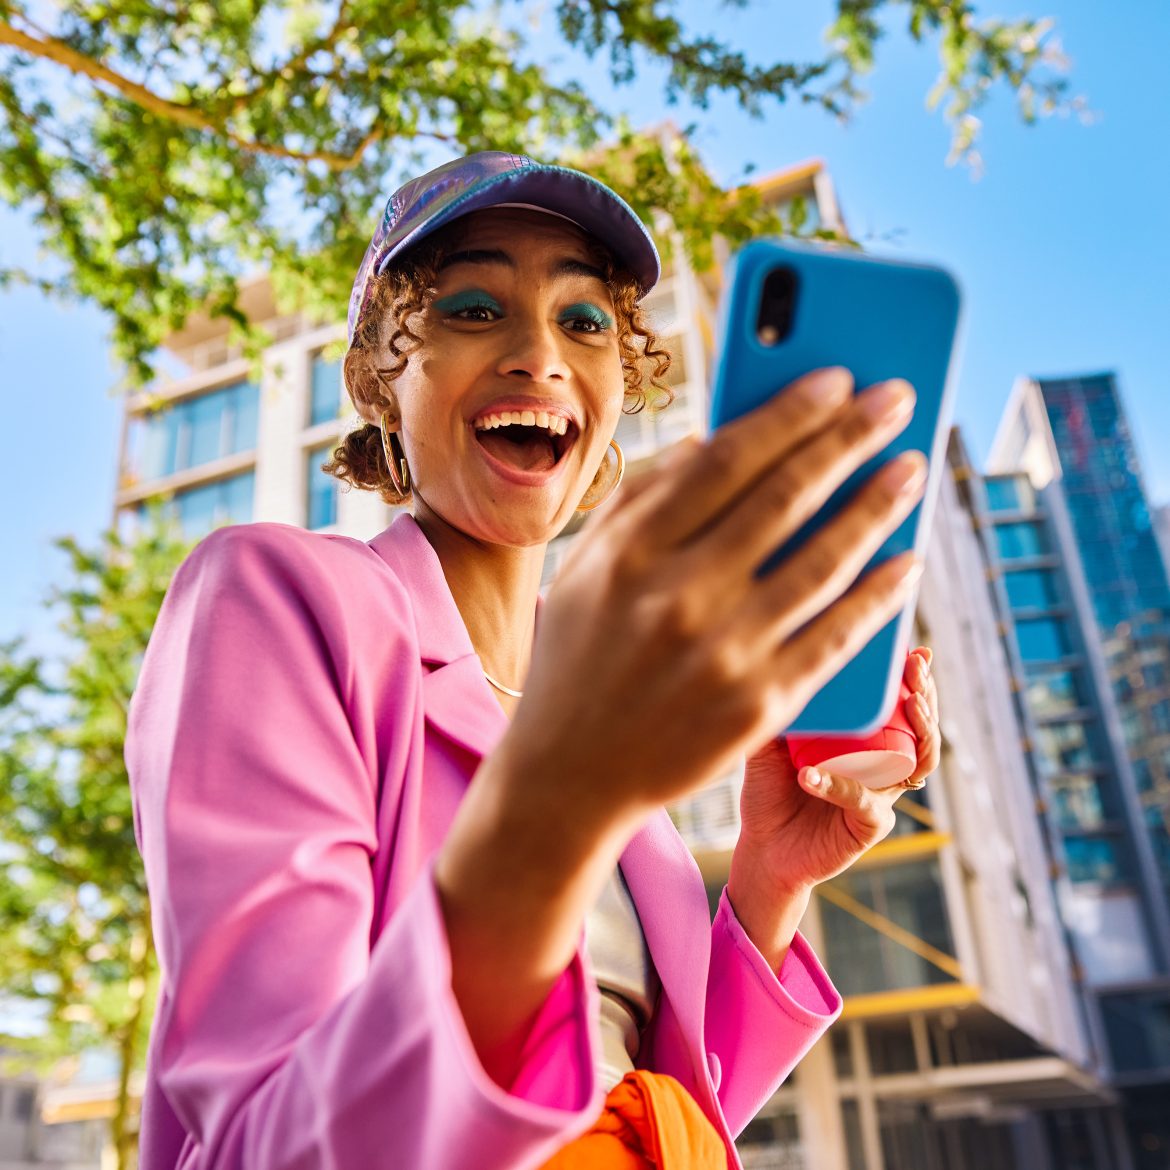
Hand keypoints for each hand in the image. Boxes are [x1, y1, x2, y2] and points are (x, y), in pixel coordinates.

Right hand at [495, 368, 926, 835]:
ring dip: (878, 505)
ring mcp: (723, 653)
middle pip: (785, 497)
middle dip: (851, 437)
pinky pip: (836, 636)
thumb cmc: (576, 660)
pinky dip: (879, 594)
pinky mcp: (760, 705)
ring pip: (824, 561)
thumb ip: (638, 501)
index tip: (838, 379)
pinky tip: (906, 560)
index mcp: (630, 552)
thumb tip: (704, 441)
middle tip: (897, 399)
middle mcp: (678, 596)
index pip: (727, 460)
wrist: (567, 775)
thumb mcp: (583, 571)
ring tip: (911, 470)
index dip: (790, 412)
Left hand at [727, 647, 940, 963]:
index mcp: (865, 741)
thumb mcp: (768, 740)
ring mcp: (881, 794)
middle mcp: (881, 765)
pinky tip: (810, 774)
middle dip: (926, 692)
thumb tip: (774, 661)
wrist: (762, 848)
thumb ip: (777, 707)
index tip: (915, 649)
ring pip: (919, 761)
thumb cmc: (769, 791)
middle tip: (917, 668)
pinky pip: (863, 800)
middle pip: (922, 727)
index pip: (899, 704)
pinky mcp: (870, 825)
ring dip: (920, 731)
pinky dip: (840, 785)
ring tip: (909, 704)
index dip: (914, 678)